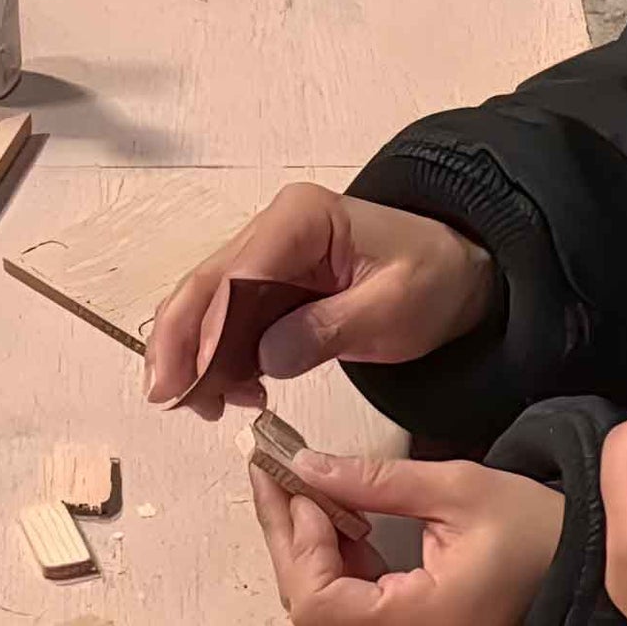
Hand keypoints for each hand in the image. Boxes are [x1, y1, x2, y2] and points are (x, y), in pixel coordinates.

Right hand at [145, 183, 494, 418]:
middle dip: (182, 344)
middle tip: (170, 398)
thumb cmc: (433, 279)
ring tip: (206, 407)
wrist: (456, 276)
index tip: (199, 377)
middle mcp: (272, 230)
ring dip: (196, 358)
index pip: (240, 273)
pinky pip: (228, 324)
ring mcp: (266, 259)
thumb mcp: (393, 308)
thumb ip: (329, 329)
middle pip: (205, 286)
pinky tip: (232, 395)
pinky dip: (220, 361)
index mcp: (302, 218)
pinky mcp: (268, 290)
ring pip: (206, 307)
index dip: (212, 328)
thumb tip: (266, 357)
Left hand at [251, 451, 563, 625]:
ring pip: (328, 604)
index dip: (297, 542)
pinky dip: (337, 559)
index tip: (298, 485)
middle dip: (288, 534)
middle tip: (275, 469)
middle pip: (313, 605)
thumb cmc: (541, 530)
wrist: (589, 570)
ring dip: (309, 544)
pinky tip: (338, 515)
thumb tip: (306, 466)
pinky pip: (355, 605)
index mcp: (420, 621)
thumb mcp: (458, 489)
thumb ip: (376, 482)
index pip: (319, 602)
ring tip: (306, 483)